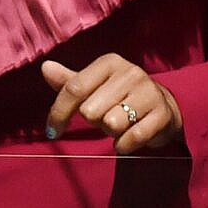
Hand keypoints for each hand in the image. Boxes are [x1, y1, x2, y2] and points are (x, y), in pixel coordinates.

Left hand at [41, 55, 181, 154]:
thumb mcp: (94, 87)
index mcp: (109, 63)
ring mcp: (148, 92)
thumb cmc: (119, 97)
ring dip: (111, 132)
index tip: (52, 131)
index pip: (74, 89)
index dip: (59, 113)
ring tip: (120, 125)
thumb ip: (69, 82)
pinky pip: (132, 137)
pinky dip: (125, 145)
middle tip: (106, 118)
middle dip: (94, 121)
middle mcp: (130, 72)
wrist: (162, 107)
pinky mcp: (162, 113)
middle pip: (90, 111)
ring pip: (111, 124)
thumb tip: (45, 67)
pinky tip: (128, 139)